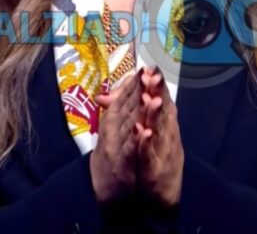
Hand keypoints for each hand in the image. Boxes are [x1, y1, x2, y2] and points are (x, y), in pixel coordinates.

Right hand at [89, 72, 141, 202]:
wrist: (104, 190)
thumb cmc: (111, 157)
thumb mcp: (112, 130)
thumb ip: (116, 108)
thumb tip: (118, 87)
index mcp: (113, 120)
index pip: (125, 97)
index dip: (136, 82)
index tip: (148, 67)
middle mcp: (111, 130)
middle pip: (127, 107)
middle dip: (140, 90)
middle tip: (151, 74)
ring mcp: (115, 147)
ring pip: (129, 126)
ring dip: (140, 112)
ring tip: (152, 97)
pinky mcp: (121, 166)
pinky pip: (130, 152)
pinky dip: (137, 141)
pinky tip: (146, 131)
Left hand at [135, 66, 183, 206]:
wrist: (161, 201)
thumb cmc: (153, 164)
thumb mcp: (143, 136)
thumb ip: (129, 115)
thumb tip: (108, 96)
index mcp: (164, 127)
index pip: (160, 101)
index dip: (156, 85)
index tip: (150, 68)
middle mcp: (167, 137)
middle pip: (163, 111)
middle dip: (158, 92)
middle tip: (153, 74)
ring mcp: (163, 154)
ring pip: (159, 131)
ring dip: (155, 114)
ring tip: (150, 98)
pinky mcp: (155, 172)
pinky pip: (149, 156)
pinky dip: (146, 143)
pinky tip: (143, 132)